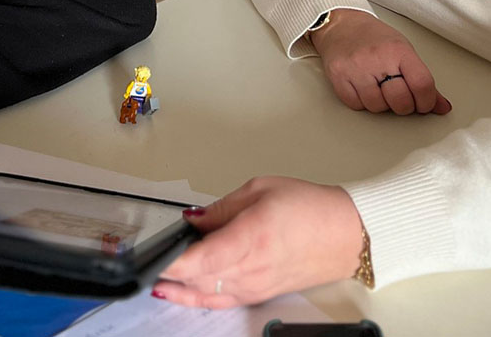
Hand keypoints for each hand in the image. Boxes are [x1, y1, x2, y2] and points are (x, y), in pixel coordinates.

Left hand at [153, 177, 364, 308]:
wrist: (345, 234)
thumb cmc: (310, 209)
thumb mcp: (261, 189)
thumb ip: (222, 208)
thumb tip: (193, 220)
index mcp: (252, 237)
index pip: (203, 258)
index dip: (173, 261)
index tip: (151, 257)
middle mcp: (252, 268)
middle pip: (198, 277)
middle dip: (169, 270)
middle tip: (146, 257)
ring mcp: (255, 286)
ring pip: (204, 292)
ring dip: (177, 286)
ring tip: (152, 276)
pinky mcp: (258, 294)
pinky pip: (218, 300)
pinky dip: (194, 297)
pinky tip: (176, 292)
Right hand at [311, 9, 450, 114]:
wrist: (342, 26)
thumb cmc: (374, 38)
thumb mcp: (403, 51)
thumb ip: (421, 79)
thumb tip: (441, 107)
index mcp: (399, 50)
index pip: (422, 84)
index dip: (427, 101)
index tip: (424, 103)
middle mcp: (378, 58)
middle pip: (400, 100)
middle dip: (404, 106)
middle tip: (402, 99)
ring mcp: (356, 68)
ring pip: (377, 106)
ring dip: (381, 104)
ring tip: (380, 90)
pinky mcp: (338, 77)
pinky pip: (356, 105)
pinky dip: (362, 103)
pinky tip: (364, 89)